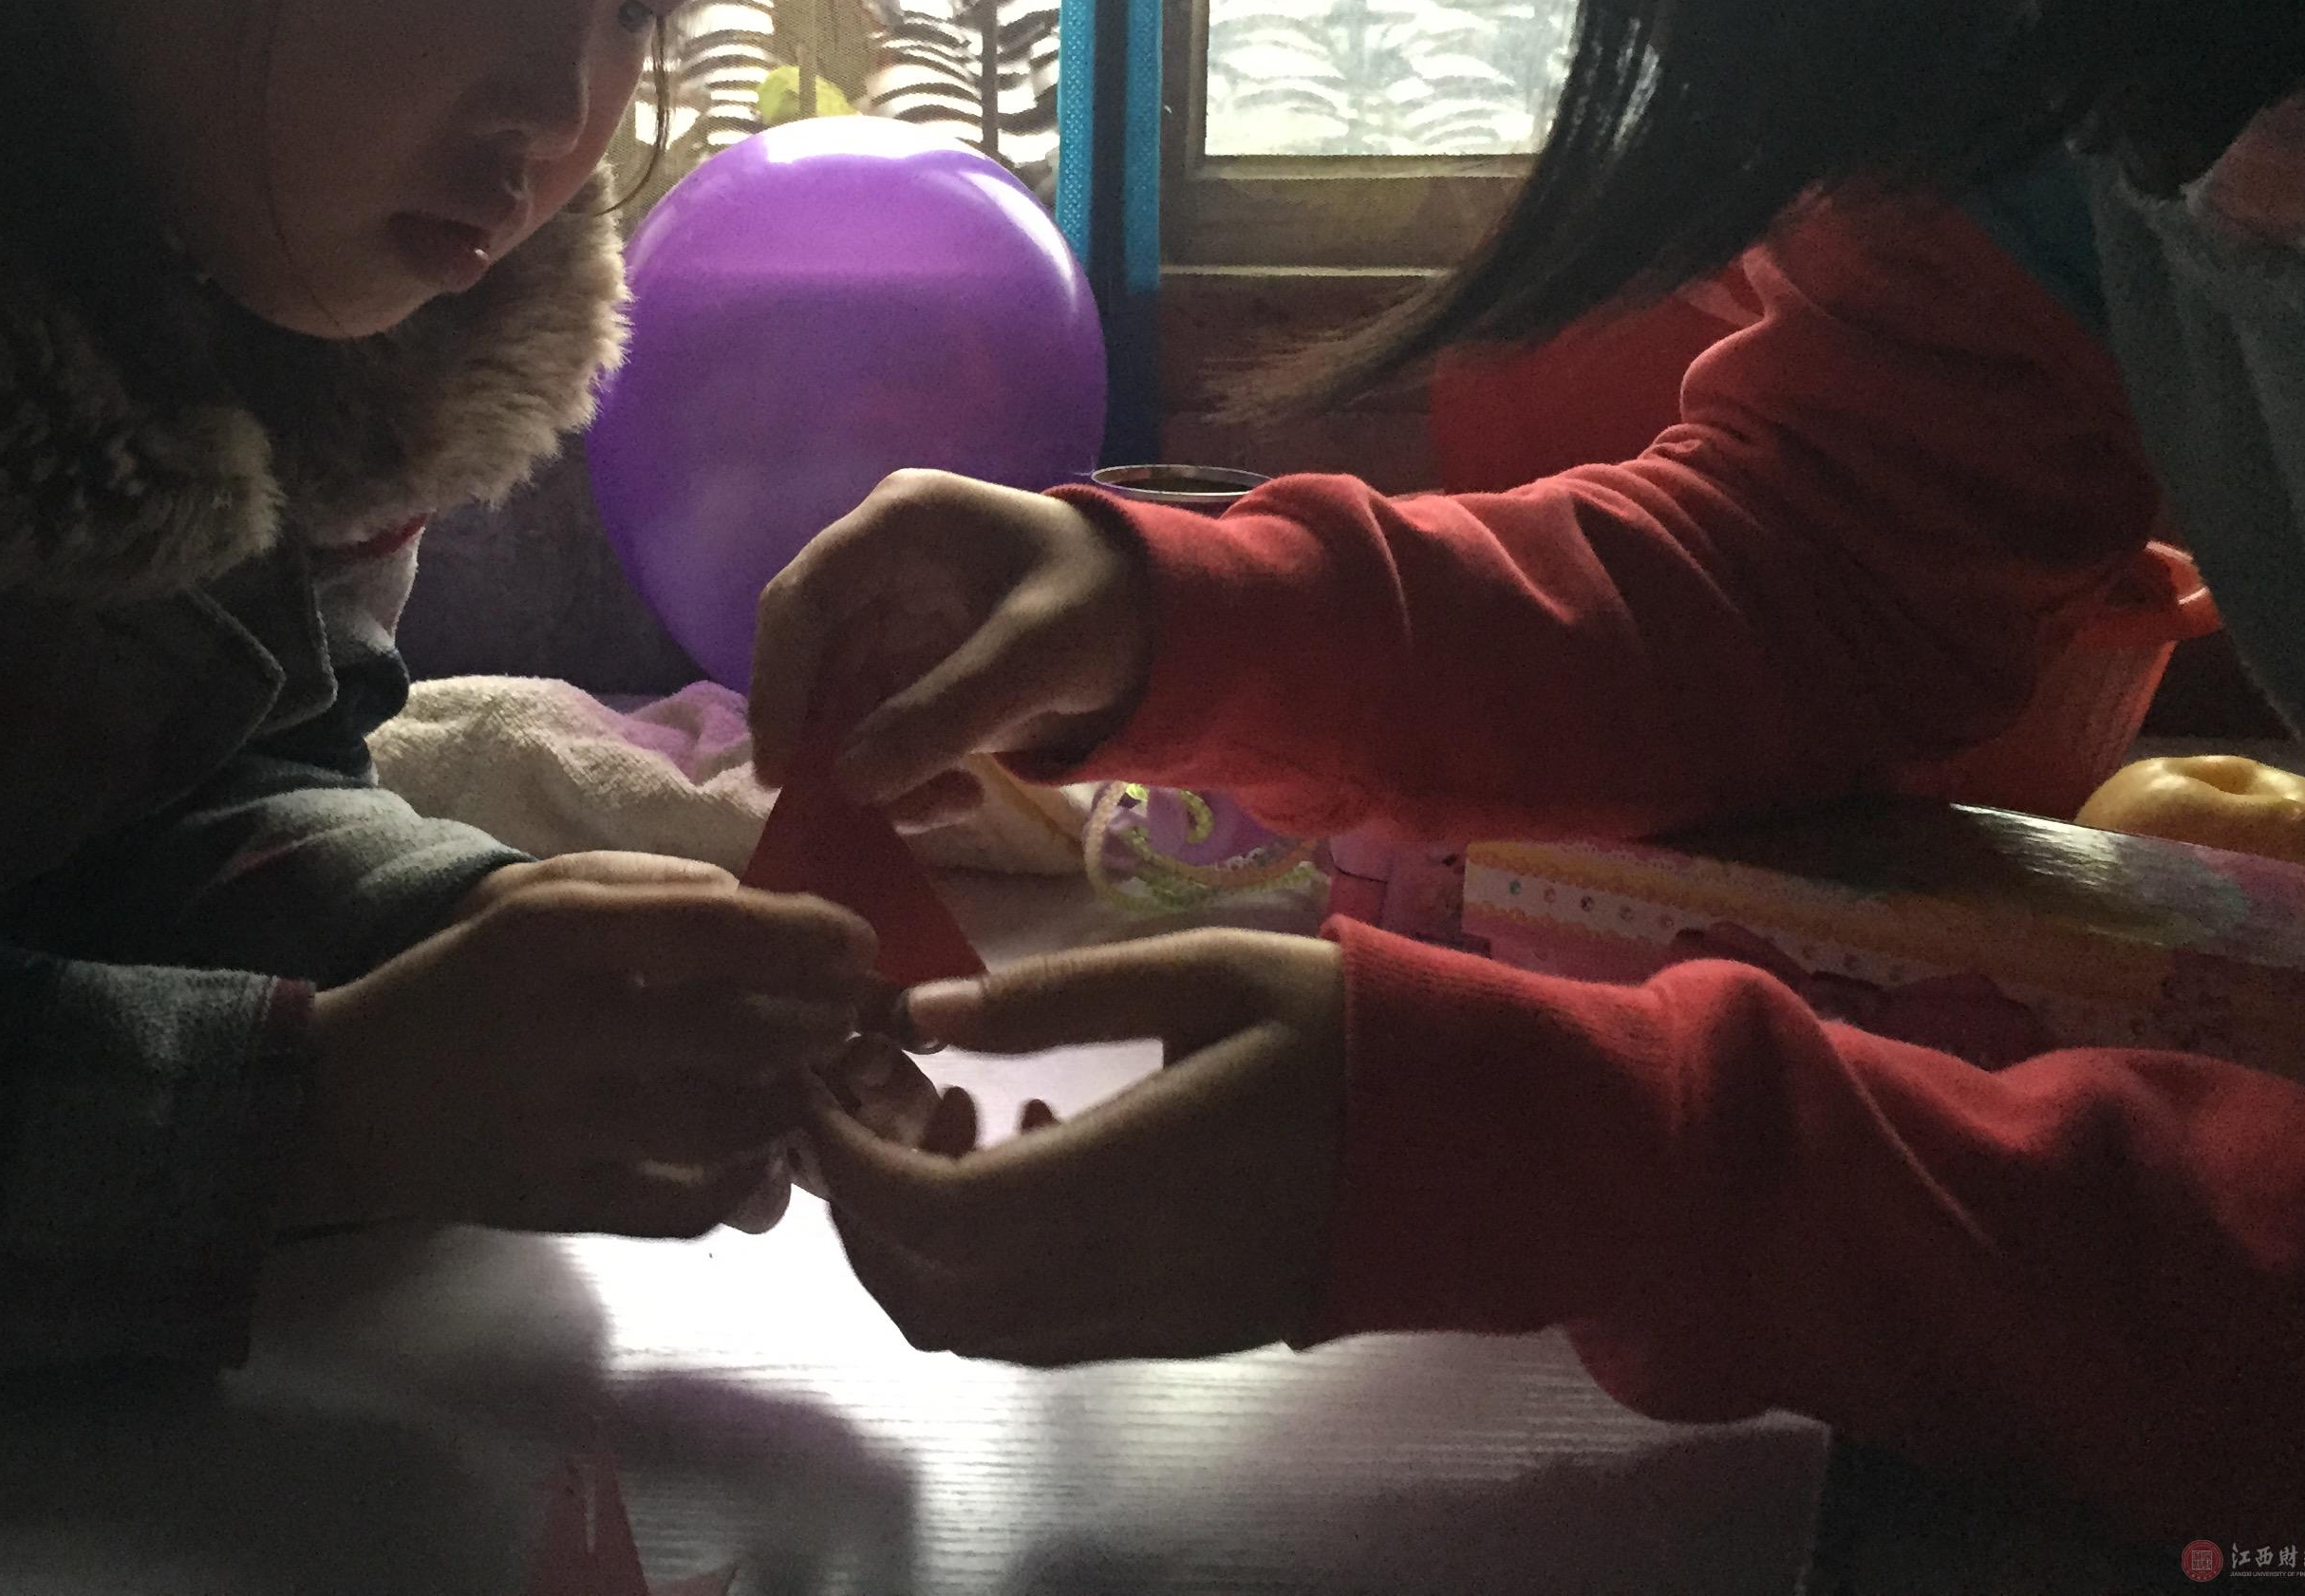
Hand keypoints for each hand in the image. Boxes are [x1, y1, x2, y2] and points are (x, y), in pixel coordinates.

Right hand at [294, 852, 876, 1234]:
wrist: (348, 1099)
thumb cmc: (465, 979)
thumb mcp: (536, 896)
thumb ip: (649, 887)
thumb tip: (762, 905)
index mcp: (557, 933)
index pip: (720, 928)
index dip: (811, 938)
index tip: (859, 947)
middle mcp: (564, 1026)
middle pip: (742, 1029)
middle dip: (822, 1023)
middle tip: (849, 1017)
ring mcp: (563, 1125)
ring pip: (730, 1122)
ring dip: (794, 1101)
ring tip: (808, 1080)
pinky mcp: (561, 1203)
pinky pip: (685, 1205)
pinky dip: (740, 1183)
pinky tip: (754, 1153)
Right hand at [748, 469, 1152, 816]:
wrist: (1169, 622)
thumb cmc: (1105, 602)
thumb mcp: (1035, 653)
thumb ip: (943, 714)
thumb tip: (849, 782)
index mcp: (900, 523)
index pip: (802, 598)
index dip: (779, 682)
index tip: (781, 767)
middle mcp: (881, 567)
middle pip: (811, 659)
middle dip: (827, 740)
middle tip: (841, 814)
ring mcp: (894, 620)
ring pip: (841, 705)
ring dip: (873, 767)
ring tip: (946, 806)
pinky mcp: (914, 670)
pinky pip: (878, 729)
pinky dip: (904, 773)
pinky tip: (960, 797)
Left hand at [805, 931, 1346, 1364]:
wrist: (1482, 1147)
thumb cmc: (1346, 1034)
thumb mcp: (1209, 970)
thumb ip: (1058, 995)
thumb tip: (923, 1012)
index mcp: (1134, 1177)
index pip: (934, 1213)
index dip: (849, 1160)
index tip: (821, 1079)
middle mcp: (1131, 1275)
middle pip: (929, 1292)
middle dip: (858, 1202)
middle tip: (870, 1091)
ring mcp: (1155, 1321)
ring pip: (973, 1327)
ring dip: (916, 1237)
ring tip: (950, 1111)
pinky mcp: (1178, 1335)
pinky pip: (1036, 1330)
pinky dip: (982, 1264)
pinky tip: (1025, 1153)